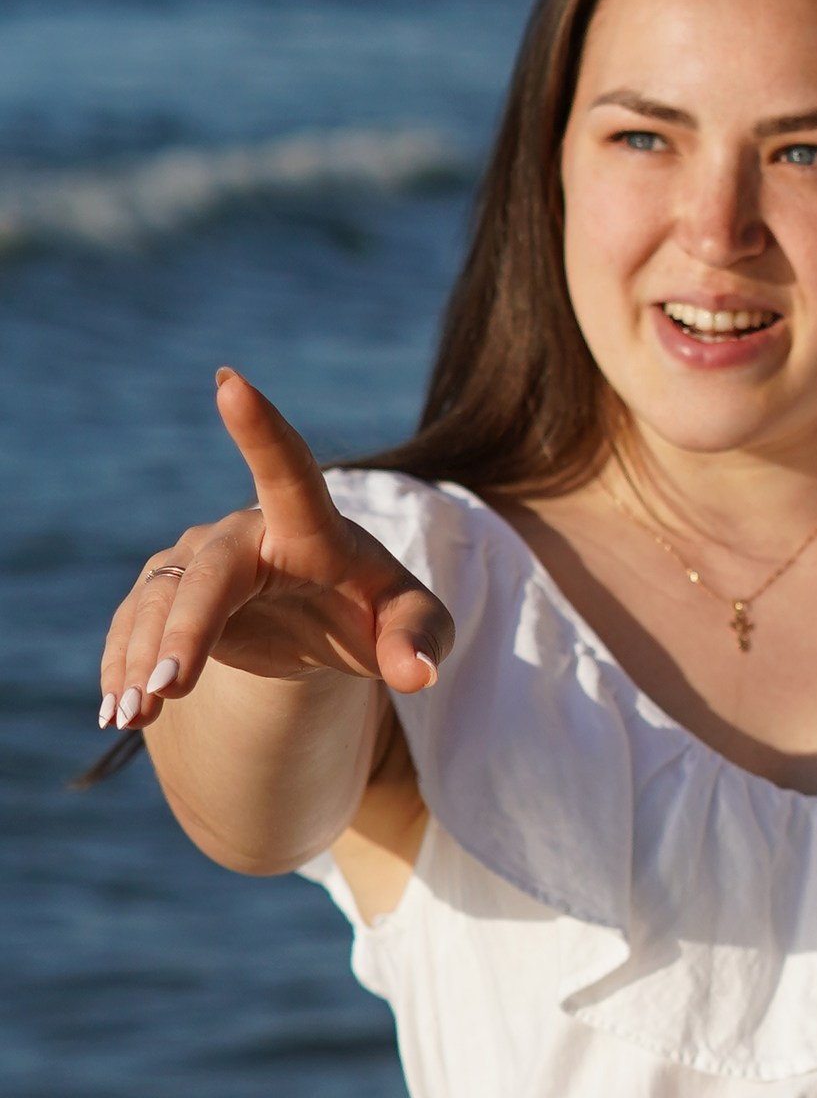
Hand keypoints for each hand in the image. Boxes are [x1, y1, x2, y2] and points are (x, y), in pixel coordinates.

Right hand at [97, 367, 451, 739]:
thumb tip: (418, 675)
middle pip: (209, 574)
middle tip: (170, 689)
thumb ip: (421, 638)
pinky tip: (115, 711)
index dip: (261, 429)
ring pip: (159, 602)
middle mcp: (245, 534)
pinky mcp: (166, 591)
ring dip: (143, 659)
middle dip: (186, 629)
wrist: (324, 620)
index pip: (289, 470)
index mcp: (312, 526)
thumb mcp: (412, 621)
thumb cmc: (373, 608)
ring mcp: (198, 561)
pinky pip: (134, 624)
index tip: (231, 382)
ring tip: (134, 715)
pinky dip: (122, 665)